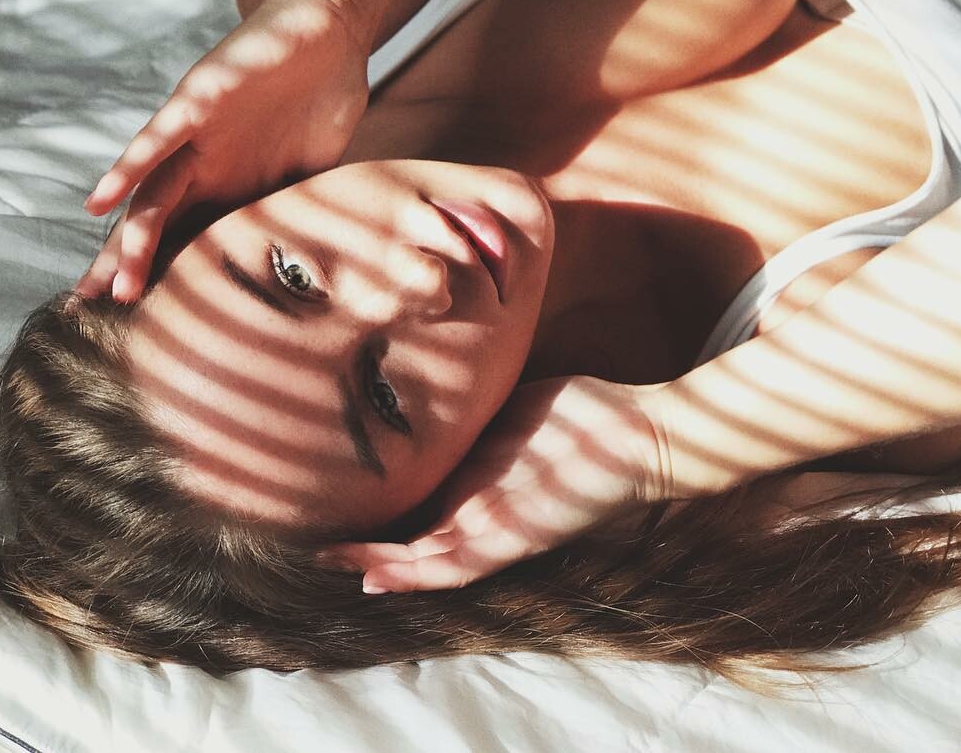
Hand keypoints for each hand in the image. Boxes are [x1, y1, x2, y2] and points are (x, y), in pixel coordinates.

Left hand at [78, 0, 370, 300]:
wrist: (329, 28)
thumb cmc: (324, 94)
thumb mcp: (317, 169)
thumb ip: (304, 207)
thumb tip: (316, 264)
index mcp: (234, 183)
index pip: (190, 239)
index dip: (167, 280)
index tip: (144, 330)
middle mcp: (207, 164)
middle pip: (157, 225)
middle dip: (126, 268)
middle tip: (99, 315)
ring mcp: (199, 134)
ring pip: (152, 195)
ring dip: (129, 238)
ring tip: (107, 282)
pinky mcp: (201, 98)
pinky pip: (160, 138)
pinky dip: (129, 168)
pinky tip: (101, 200)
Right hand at [328, 374, 668, 591]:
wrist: (644, 435)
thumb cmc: (587, 417)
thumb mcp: (517, 409)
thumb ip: (480, 414)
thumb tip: (444, 384)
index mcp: (487, 493)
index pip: (426, 516)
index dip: (383, 523)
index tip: (337, 513)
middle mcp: (489, 519)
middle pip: (418, 547)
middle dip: (367, 550)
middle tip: (316, 548)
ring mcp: (501, 529)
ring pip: (428, 562)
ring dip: (380, 565)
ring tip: (332, 563)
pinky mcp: (517, 535)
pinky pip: (459, 564)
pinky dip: (417, 574)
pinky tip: (380, 575)